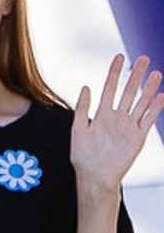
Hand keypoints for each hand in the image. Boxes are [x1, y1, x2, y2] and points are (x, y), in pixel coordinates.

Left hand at [73, 53, 162, 197]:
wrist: (94, 176)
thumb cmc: (83, 155)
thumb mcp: (78, 129)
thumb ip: (82, 108)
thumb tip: (86, 87)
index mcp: (101, 114)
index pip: (109, 87)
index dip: (115, 72)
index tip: (120, 56)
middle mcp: (117, 117)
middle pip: (128, 92)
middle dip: (136, 75)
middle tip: (144, 58)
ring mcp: (128, 126)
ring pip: (141, 103)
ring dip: (149, 89)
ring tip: (156, 74)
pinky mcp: (138, 137)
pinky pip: (147, 120)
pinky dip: (154, 108)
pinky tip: (161, 96)